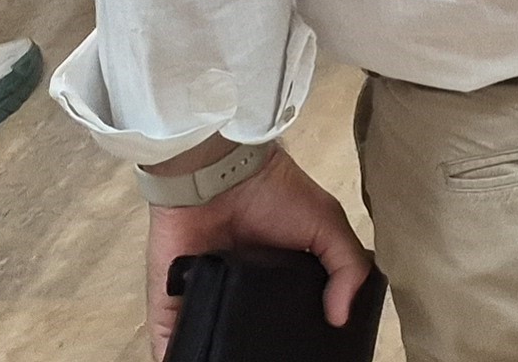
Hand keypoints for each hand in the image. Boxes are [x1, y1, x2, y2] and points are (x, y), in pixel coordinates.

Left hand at [148, 148, 370, 358]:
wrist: (221, 174)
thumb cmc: (276, 194)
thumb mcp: (327, 223)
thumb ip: (347, 265)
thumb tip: (341, 317)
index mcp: (276, 282)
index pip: (287, 321)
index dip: (300, 340)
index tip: (310, 356)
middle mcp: (238, 295)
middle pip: (247, 340)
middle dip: (257, 357)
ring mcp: (202, 303)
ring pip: (209, 345)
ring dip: (216, 360)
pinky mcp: (169, 307)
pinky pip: (170, 344)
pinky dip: (178, 358)